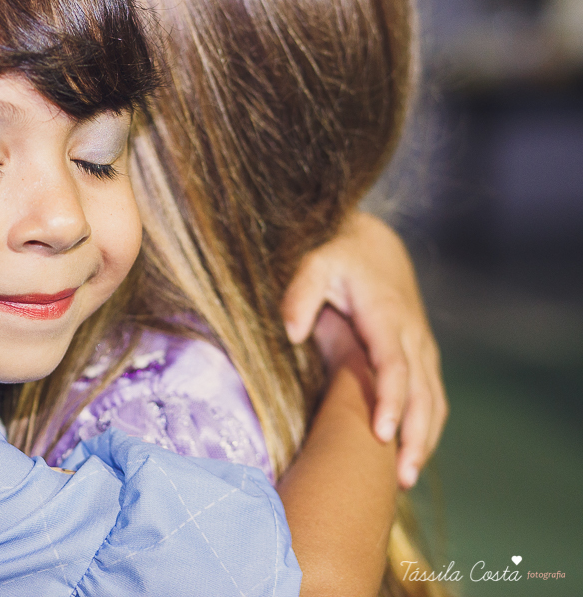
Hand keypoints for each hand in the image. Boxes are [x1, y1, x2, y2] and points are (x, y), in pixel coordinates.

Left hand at [280, 211, 447, 487]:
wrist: (374, 245)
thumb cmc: (337, 254)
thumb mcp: (313, 263)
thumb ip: (300, 294)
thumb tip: (291, 333)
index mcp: (387, 315)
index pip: (393, 365)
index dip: (390, 400)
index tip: (382, 434)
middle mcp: (412, 336)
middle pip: (421, 394)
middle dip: (414, 436)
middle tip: (399, 478)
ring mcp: (422, 348)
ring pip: (433, 400)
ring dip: (425, 440)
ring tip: (404, 480)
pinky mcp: (423, 357)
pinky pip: (433, 398)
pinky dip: (427, 428)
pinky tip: (411, 458)